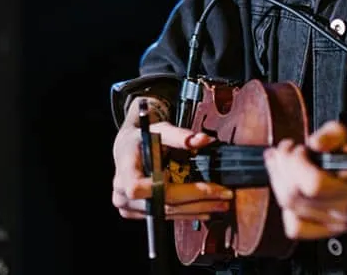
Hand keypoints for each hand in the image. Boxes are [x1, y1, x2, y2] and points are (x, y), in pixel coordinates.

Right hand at [111, 120, 232, 220]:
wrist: (127, 148)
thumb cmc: (142, 137)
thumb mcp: (160, 130)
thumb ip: (180, 136)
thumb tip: (204, 140)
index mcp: (124, 168)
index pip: (142, 187)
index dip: (172, 190)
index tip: (205, 187)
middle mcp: (121, 191)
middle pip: (163, 202)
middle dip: (198, 200)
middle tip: (225, 195)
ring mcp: (128, 205)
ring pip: (166, 213)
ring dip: (196, 209)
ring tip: (221, 204)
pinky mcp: (136, 213)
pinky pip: (164, 215)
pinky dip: (186, 212)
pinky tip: (205, 209)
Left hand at [263, 120, 346, 239]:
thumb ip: (331, 136)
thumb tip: (315, 144)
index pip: (314, 184)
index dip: (298, 162)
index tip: (300, 148)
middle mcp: (345, 212)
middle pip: (295, 195)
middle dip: (283, 166)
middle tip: (287, 150)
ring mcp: (333, 223)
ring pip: (289, 209)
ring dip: (278, 181)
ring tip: (282, 162)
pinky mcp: (323, 230)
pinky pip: (294, 227)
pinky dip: (285, 207)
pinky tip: (286, 186)